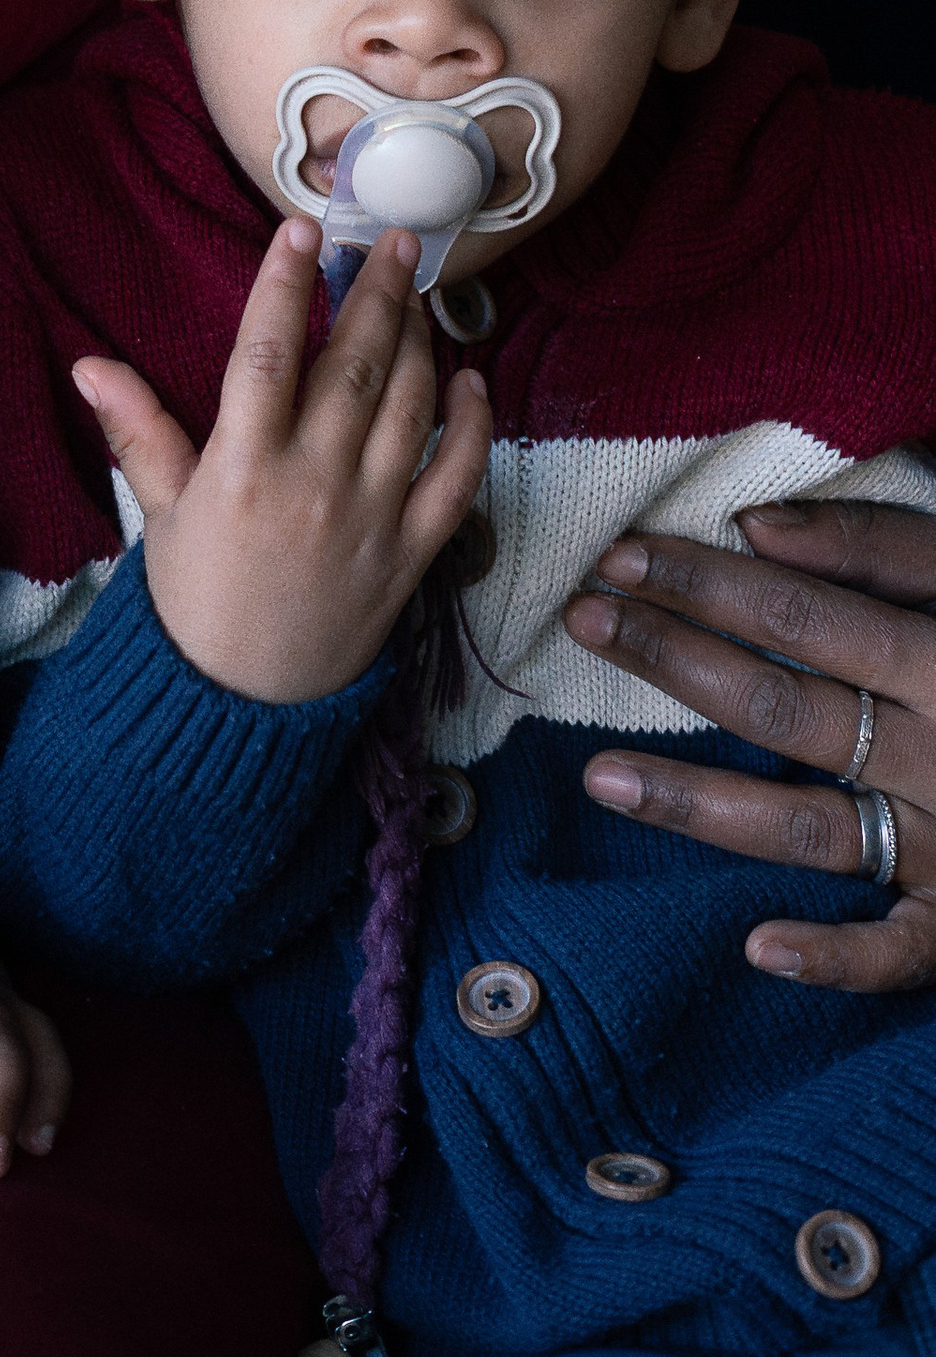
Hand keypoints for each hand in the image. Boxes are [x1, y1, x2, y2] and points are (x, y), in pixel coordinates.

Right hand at [81, 219, 491, 701]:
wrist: (245, 705)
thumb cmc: (196, 600)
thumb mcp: (160, 512)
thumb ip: (136, 429)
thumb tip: (88, 362)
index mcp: (242, 468)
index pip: (266, 354)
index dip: (284, 285)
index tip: (300, 230)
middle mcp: (314, 483)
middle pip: (353, 366)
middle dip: (374, 292)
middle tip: (388, 239)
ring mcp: (372, 516)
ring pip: (409, 407)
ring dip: (419, 340)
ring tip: (416, 290)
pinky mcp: (413, 552)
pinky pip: (458, 478)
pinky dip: (472, 426)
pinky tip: (470, 379)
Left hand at [566, 499, 935, 986]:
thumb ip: (890, 544)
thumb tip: (759, 527)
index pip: (807, 612)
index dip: (708, 581)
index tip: (619, 552)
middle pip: (786, 706)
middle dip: (676, 658)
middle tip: (583, 620)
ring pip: (808, 827)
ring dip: (700, 806)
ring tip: (598, 777)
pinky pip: (903, 952)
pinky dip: (837, 959)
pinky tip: (756, 948)